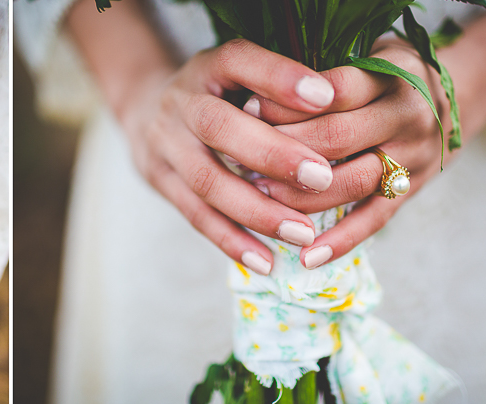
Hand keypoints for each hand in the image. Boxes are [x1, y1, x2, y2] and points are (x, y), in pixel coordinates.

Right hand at [69, 2, 343, 274]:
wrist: (145, 110)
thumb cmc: (217, 93)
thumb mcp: (240, 73)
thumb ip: (278, 87)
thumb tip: (341, 107)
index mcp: (208, 66)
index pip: (239, 60)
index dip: (279, 77)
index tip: (327, 95)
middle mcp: (181, 101)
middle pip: (219, 126)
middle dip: (273, 154)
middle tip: (322, 178)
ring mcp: (165, 143)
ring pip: (207, 181)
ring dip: (257, 211)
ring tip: (304, 233)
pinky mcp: (160, 181)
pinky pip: (196, 216)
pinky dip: (232, 241)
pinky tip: (266, 262)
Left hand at [247, 13, 485, 268]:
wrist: (459, 96)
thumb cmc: (389, 75)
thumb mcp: (368, 53)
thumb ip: (326, 74)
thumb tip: (256, 98)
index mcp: (390, 75)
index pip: (331, 91)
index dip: (285, 103)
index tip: (246, 109)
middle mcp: (406, 116)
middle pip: (336, 138)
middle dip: (283, 151)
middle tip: (240, 158)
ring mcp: (412, 158)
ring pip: (351, 183)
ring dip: (301, 195)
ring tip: (258, 197)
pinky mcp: (411, 191)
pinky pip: (374, 220)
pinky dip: (341, 242)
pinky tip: (307, 256)